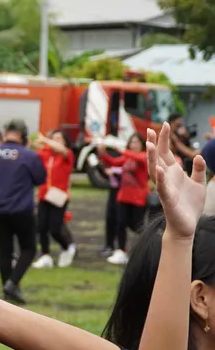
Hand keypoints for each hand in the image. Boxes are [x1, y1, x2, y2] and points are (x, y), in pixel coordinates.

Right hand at [147, 123, 206, 238]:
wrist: (186, 225)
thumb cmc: (190, 204)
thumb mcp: (199, 183)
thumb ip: (199, 169)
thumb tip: (199, 156)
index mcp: (173, 172)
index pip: (166, 153)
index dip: (164, 139)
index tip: (164, 124)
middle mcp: (166, 178)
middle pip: (157, 158)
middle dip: (153, 144)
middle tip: (149, 129)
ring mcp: (165, 188)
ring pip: (155, 170)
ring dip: (151, 158)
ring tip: (149, 145)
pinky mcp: (168, 200)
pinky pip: (162, 188)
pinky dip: (161, 179)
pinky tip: (160, 169)